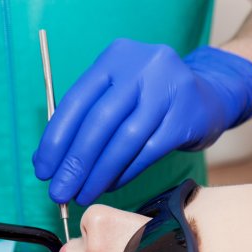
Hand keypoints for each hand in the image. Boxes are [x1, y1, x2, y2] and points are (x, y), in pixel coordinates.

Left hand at [33, 40, 251, 204]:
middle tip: (60, 192)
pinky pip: (148, 152)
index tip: (43, 171)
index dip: (56, 139)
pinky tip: (110, 185)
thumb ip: (83, 121)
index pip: (76, 101)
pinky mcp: (186, 117)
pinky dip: (125, 173)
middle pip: (99, 122)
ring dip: (99, 174)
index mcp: (115, 57)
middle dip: (75, 163)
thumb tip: (46, 161)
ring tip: (83, 194)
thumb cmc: (150, 100)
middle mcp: (142, 67)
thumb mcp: (117, 96)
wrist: (208, 96)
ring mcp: (168, 90)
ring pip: (124, 140)